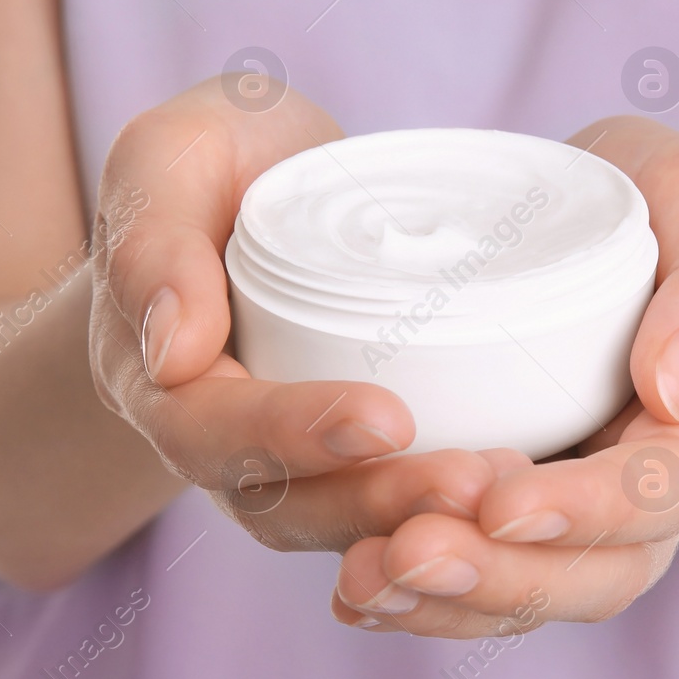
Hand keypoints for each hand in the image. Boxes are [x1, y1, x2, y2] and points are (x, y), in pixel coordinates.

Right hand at [89, 77, 503, 551]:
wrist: (247, 190)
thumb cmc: (211, 159)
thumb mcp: (170, 156)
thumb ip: (155, 232)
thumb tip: (171, 351)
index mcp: (155, 375)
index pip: (209, 428)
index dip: (293, 433)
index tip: (388, 418)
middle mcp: (212, 441)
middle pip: (282, 502)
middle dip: (378, 500)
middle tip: (472, 482)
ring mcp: (280, 461)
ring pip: (339, 522)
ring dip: (417, 519)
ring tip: (507, 491)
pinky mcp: (345, 460)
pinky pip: (382, 511)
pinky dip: (441, 515)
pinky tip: (523, 497)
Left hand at [331, 116, 678, 635]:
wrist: (602, 227)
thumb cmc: (656, 207)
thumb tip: (675, 391)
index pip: (664, 491)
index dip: (588, 509)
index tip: (502, 501)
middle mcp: (652, 496)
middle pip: (598, 576)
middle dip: (502, 577)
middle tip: (409, 550)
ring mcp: (580, 519)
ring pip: (530, 596)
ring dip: (447, 602)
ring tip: (363, 580)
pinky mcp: (513, 522)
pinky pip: (478, 588)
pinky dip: (417, 602)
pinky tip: (352, 595)